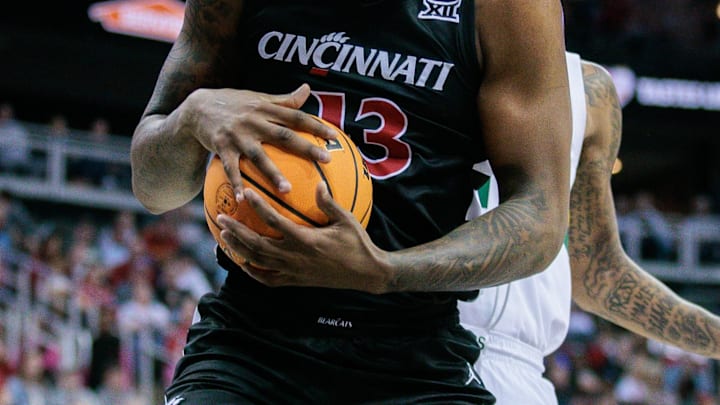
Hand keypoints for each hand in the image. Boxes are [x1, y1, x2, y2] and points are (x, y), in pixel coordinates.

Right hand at [183, 84, 337, 200]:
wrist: (197, 108)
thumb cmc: (235, 104)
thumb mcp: (259, 98)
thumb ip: (284, 100)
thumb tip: (308, 89)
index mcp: (266, 109)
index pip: (296, 117)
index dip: (315, 125)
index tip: (334, 136)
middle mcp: (254, 121)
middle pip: (284, 136)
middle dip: (305, 147)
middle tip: (326, 159)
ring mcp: (237, 136)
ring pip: (259, 156)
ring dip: (273, 173)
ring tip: (288, 190)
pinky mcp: (222, 148)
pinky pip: (231, 169)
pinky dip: (236, 184)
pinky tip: (243, 200)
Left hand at [217, 182, 390, 293]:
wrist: (367, 274)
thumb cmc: (358, 244)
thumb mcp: (347, 220)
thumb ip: (329, 203)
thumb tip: (317, 183)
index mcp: (306, 240)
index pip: (274, 222)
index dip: (258, 207)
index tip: (245, 193)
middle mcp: (295, 258)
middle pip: (257, 245)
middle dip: (236, 231)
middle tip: (221, 218)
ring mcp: (293, 272)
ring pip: (258, 262)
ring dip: (239, 250)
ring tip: (225, 237)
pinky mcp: (295, 282)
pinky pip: (268, 280)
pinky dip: (253, 272)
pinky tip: (243, 263)